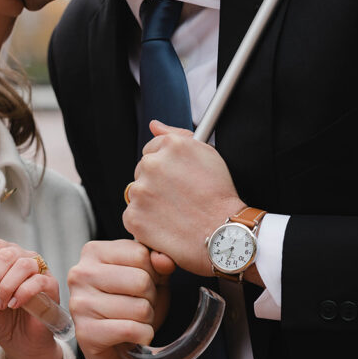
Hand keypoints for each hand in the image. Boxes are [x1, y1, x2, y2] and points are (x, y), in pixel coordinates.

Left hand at [0, 238, 60, 358]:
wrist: (17, 341)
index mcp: (3, 257)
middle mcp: (22, 258)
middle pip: (6, 253)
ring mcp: (39, 270)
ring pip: (22, 264)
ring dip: (6, 286)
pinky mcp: (51, 285)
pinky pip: (38, 280)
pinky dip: (22, 293)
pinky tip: (13, 305)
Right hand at [67, 240, 174, 358]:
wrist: (115, 346)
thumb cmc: (130, 303)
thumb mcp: (150, 276)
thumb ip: (158, 262)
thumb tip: (165, 260)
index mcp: (93, 251)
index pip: (140, 254)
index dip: (154, 273)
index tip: (143, 284)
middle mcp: (80, 274)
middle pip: (141, 280)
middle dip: (151, 298)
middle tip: (140, 305)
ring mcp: (79, 304)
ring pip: (139, 308)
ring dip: (148, 319)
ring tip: (135, 320)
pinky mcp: (85, 333)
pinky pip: (131, 330)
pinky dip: (144, 335)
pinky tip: (135, 336)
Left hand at [123, 120, 248, 277]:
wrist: (224, 233)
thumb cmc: (220, 196)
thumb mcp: (208, 154)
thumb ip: (176, 135)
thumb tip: (154, 125)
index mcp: (170, 145)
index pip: (151, 150)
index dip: (166, 167)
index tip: (177, 180)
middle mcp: (152, 164)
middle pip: (142, 170)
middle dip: (156, 183)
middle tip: (179, 198)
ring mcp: (140, 191)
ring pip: (137, 193)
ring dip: (150, 202)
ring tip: (176, 212)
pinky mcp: (134, 216)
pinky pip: (133, 216)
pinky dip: (146, 222)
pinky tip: (167, 225)